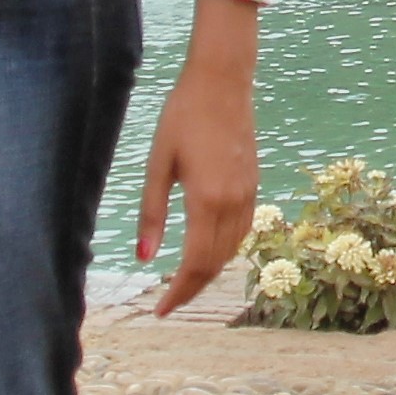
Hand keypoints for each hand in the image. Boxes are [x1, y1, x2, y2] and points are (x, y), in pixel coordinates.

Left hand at [135, 0, 259, 316]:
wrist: (222, 83)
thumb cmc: (182, 117)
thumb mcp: (157, 164)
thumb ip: (151, 213)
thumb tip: (142, 258)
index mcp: (206, 200)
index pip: (194, 264)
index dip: (177, 293)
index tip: (160, 311)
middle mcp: (233, 203)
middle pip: (214, 264)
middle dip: (191, 290)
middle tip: (167, 306)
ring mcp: (248, 195)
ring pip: (231, 251)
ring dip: (209, 273)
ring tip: (184, 285)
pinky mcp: (254, 186)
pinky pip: (242, 232)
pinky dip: (224, 251)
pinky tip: (208, 253)